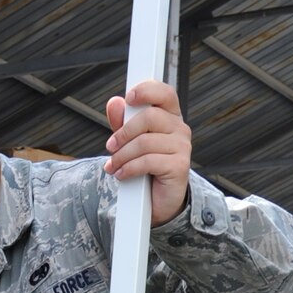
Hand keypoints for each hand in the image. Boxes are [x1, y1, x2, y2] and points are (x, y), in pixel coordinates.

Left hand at [105, 78, 191, 226]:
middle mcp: (180, 129)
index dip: (147, 90)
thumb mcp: (130, 143)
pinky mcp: (179, 166)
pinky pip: (148, 161)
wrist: (157, 202)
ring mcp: (182, 147)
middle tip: (110, 146)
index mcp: (170, 117)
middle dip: (124, 132)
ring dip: (122, 155)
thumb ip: (122, 123)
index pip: (165, 93)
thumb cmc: (146, 169)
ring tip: (114, 165)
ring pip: (145, 142)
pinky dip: (129, 168)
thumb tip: (114, 102)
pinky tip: (121, 175)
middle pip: (150, 117)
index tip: (129, 97)